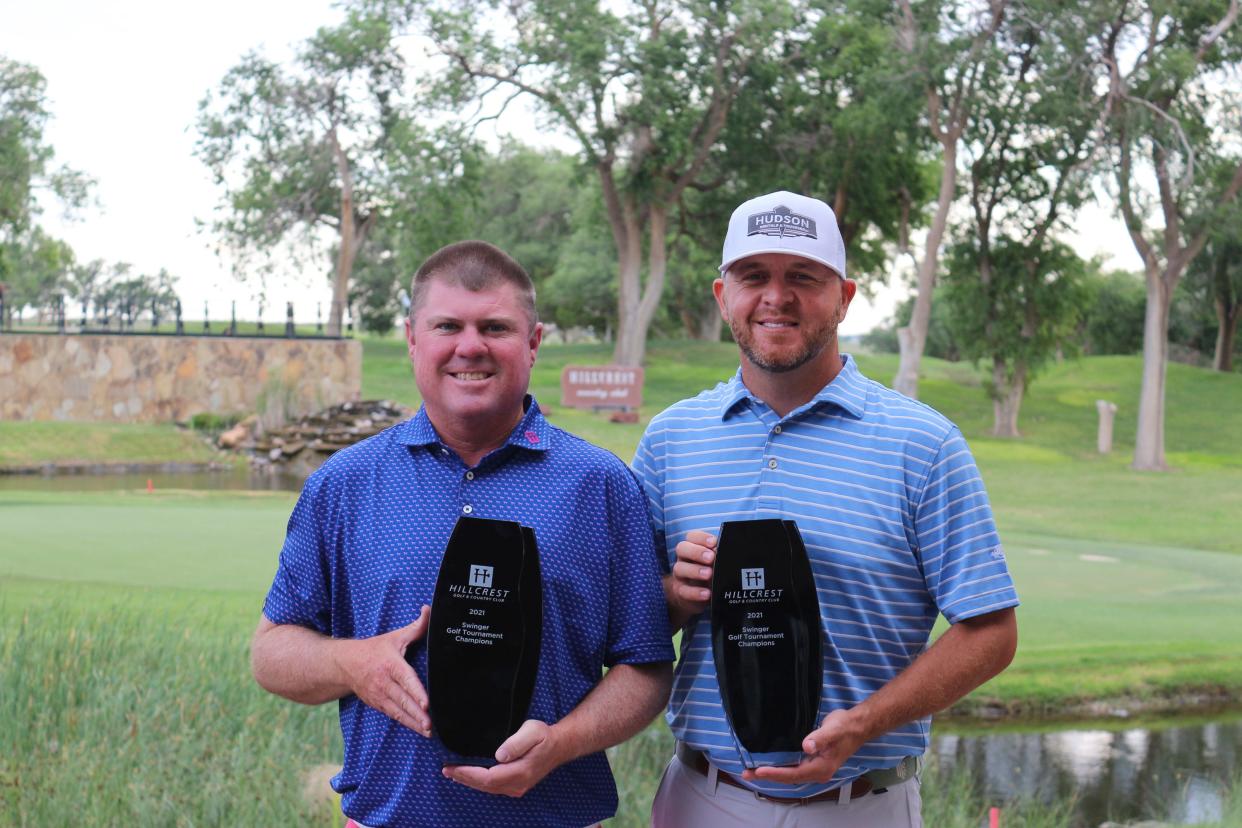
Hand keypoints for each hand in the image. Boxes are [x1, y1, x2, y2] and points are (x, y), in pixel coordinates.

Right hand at [331, 605, 431, 736]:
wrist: (344, 664)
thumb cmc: (374, 649)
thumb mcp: (394, 637)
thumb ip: (415, 627)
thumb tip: (429, 610)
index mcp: (390, 664)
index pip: (405, 679)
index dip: (416, 692)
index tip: (426, 704)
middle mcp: (383, 682)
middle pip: (403, 700)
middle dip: (417, 714)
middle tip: (431, 724)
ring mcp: (378, 695)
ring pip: (398, 711)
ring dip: (413, 722)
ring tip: (428, 731)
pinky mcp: (377, 704)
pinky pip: (393, 715)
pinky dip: (405, 722)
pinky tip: (418, 729)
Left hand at [443, 719, 563, 796]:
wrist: (560, 746)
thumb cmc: (545, 736)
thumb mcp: (533, 732)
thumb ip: (516, 743)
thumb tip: (499, 755)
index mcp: (521, 772)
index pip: (487, 777)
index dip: (468, 773)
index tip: (452, 767)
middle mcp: (518, 784)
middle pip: (485, 785)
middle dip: (464, 778)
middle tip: (446, 769)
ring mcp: (517, 787)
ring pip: (488, 788)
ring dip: (469, 780)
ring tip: (452, 772)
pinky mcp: (516, 785)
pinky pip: (493, 786)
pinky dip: (478, 782)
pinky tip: (469, 776)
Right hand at [665, 530, 716, 626]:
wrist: (699, 595)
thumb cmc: (711, 571)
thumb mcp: (717, 561)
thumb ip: (721, 555)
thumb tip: (730, 551)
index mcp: (692, 547)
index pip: (692, 536)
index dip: (701, 538)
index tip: (714, 542)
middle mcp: (683, 558)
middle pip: (682, 548)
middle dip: (696, 552)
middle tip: (711, 557)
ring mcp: (680, 575)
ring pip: (679, 568)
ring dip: (695, 571)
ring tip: (709, 574)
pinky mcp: (680, 591)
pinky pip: (684, 591)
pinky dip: (695, 592)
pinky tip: (707, 593)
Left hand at [742, 709, 865, 785]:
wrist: (856, 725)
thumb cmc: (845, 727)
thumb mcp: (832, 730)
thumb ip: (819, 738)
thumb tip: (807, 747)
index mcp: (821, 768)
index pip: (793, 774)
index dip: (775, 773)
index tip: (758, 771)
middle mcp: (817, 772)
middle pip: (788, 777)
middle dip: (768, 775)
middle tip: (747, 773)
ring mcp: (815, 767)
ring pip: (790, 773)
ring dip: (772, 772)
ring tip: (753, 770)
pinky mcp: (813, 761)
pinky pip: (793, 767)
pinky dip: (780, 766)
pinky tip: (770, 763)